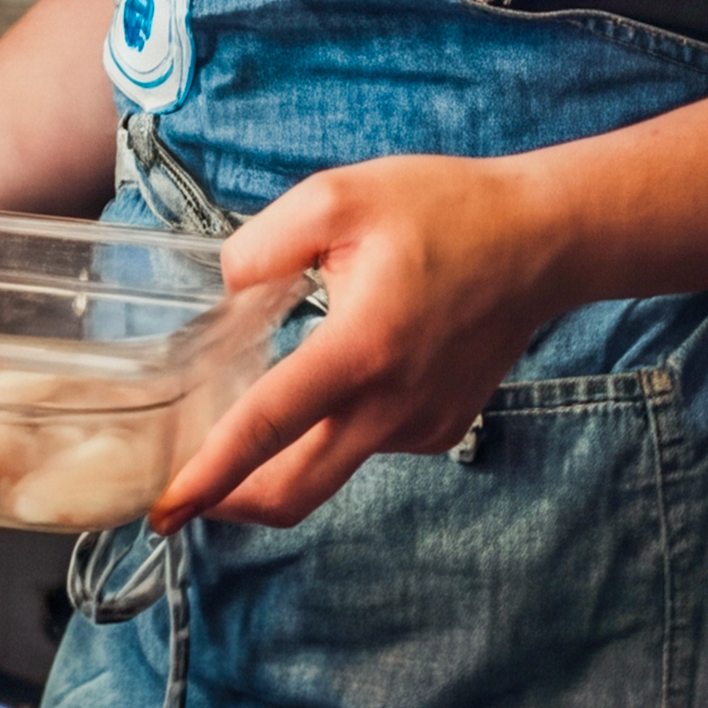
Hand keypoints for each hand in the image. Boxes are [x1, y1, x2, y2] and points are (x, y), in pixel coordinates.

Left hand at [152, 153, 572, 531]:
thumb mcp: (336, 197)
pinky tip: (327, 382)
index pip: (267, 428)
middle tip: (178, 497)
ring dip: (278, 463)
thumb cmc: (444, 210)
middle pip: (294, 490)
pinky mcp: (439, 429)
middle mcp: (392, 405)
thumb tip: (227, 289)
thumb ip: (261, 245)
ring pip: (329, 468)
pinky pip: (368, 444)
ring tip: (238, 423)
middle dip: (230, 504)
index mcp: (359, 350)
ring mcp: (421, 425)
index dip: (208, 475)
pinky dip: (331, 431)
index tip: (165, 510)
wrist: (542, 240)